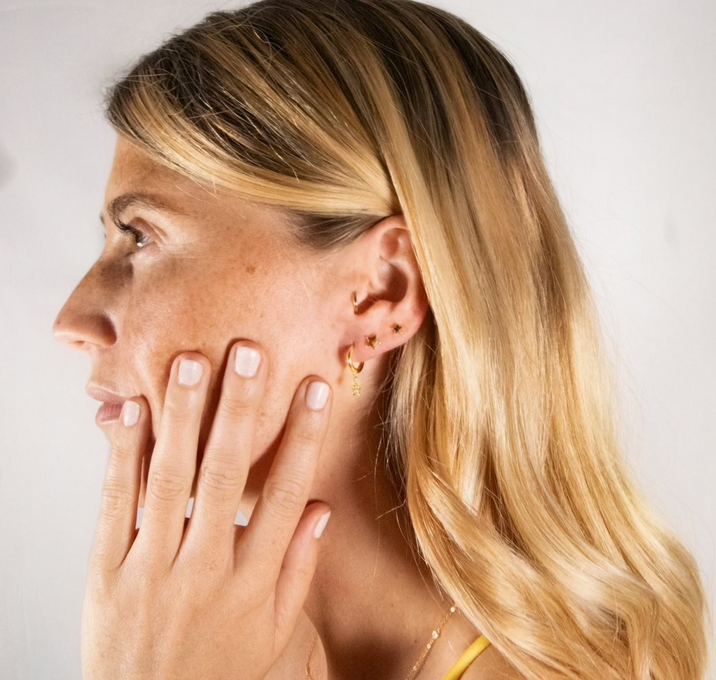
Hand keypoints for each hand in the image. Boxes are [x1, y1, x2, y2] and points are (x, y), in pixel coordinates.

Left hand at [82, 341, 331, 679]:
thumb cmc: (218, 672)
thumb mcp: (272, 632)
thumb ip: (297, 569)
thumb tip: (321, 509)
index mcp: (251, 582)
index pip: (285, 496)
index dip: (303, 439)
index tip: (315, 391)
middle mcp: (204, 568)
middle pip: (226, 476)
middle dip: (240, 410)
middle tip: (249, 354)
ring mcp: (153, 568)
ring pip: (170, 481)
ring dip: (182, 417)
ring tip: (191, 363)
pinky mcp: (108, 571)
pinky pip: (116, 506)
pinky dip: (123, 455)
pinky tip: (131, 412)